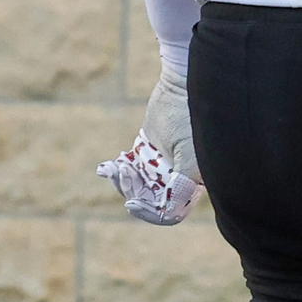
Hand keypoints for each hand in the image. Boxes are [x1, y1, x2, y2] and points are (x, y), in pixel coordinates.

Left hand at [97, 68, 202, 225]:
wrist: (183, 87)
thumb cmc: (192, 119)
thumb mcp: (190, 156)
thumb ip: (182, 186)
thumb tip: (169, 214)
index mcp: (193, 183)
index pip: (170, 213)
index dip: (150, 213)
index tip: (132, 203)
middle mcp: (178, 178)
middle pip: (149, 201)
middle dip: (133, 191)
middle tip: (123, 172)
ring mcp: (162, 167)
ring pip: (136, 188)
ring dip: (123, 181)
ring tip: (114, 167)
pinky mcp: (148, 153)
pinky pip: (130, 171)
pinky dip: (118, 171)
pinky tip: (108, 167)